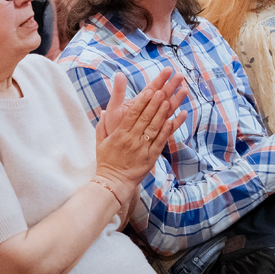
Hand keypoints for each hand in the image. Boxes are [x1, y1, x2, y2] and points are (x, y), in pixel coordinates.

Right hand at [95, 69, 187, 188]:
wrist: (113, 182)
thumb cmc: (106, 161)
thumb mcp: (100, 142)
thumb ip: (102, 125)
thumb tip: (104, 111)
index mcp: (120, 134)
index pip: (132, 114)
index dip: (141, 102)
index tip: (148, 91)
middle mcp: (131, 139)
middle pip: (145, 118)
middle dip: (154, 103)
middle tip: (163, 90)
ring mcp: (142, 148)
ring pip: (154, 128)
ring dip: (162, 114)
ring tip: (169, 101)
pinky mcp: (150, 157)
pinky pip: (160, 142)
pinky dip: (167, 130)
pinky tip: (173, 120)